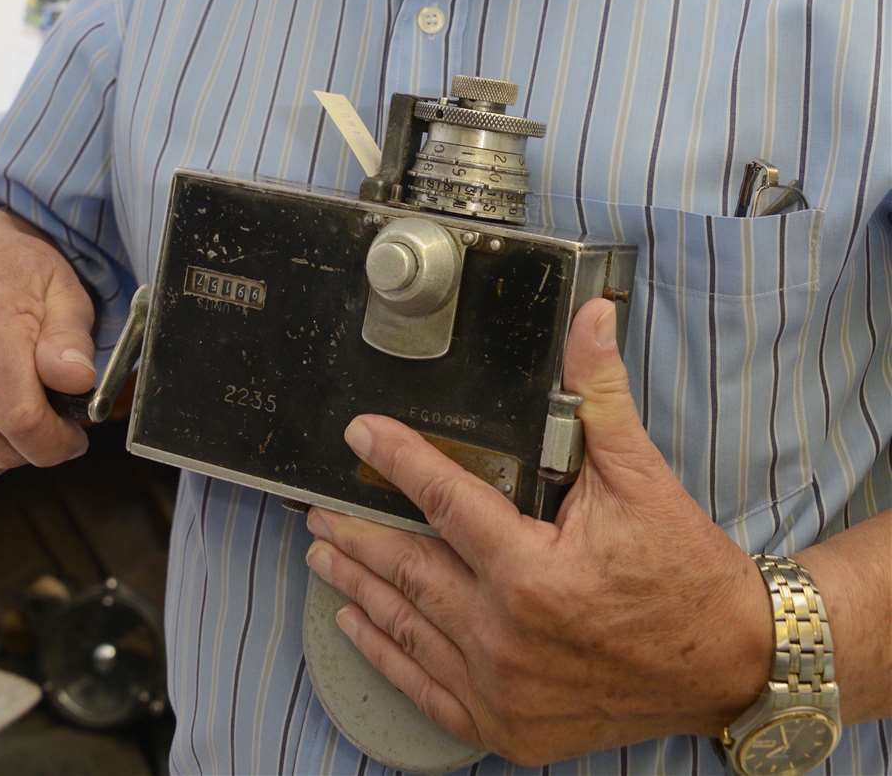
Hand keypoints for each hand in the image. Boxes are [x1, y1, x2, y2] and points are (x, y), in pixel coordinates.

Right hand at [0, 206, 96, 482]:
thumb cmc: (17, 274)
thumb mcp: (63, 292)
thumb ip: (71, 341)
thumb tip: (79, 383)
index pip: (22, 422)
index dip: (57, 443)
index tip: (75, 436)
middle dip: (35, 444)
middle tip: (49, 412)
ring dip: (3, 450)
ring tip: (16, 406)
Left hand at [306, 298, 770, 764]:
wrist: (731, 663)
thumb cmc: (685, 570)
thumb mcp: (641, 475)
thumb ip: (600, 395)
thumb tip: (591, 317)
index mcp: (533, 573)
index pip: (445, 501)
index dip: (397, 462)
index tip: (362, 436)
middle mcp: (508, 637)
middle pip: (410, 571)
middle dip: (358, 534)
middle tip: (315, 508)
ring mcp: (505, 690)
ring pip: (409, 628)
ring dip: (360, 588)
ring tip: (322, 555)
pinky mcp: (511, 727)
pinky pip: (428, 690)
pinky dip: (386, 656)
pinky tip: (356, 627)